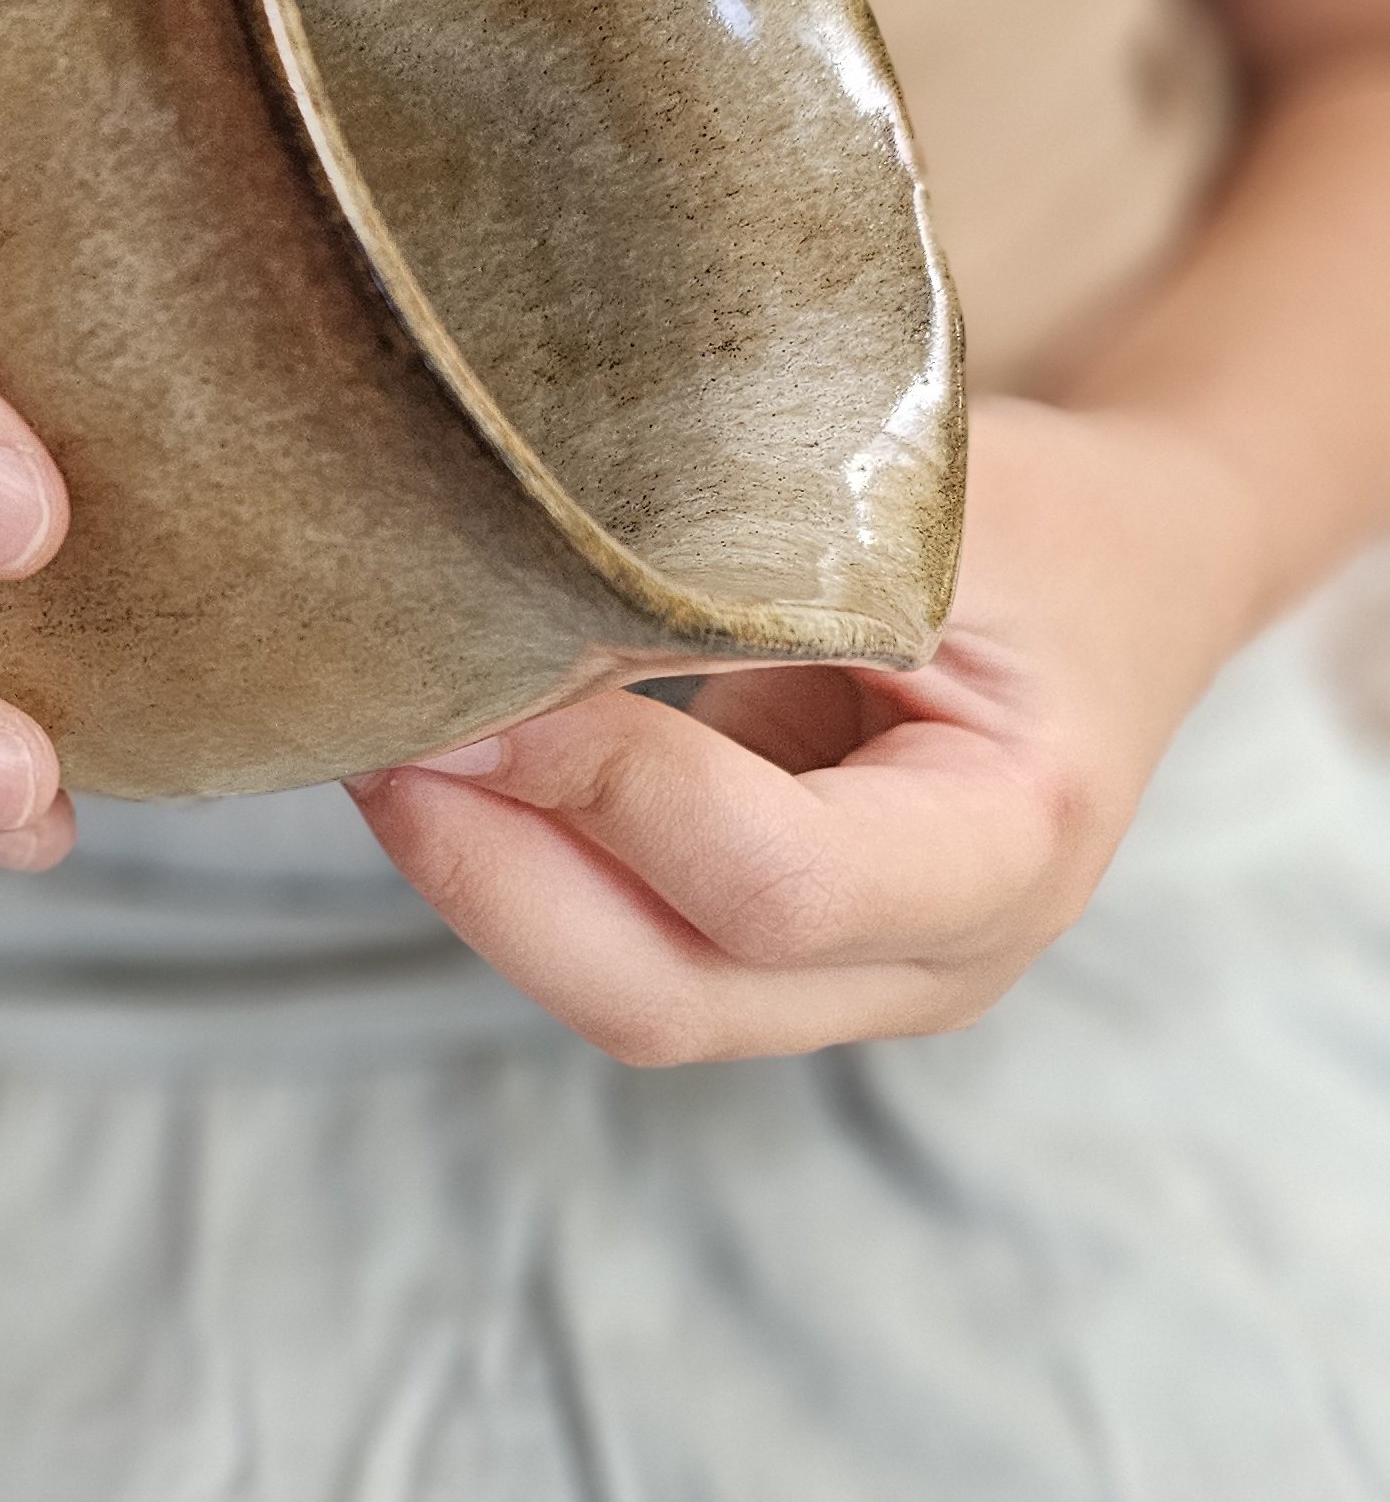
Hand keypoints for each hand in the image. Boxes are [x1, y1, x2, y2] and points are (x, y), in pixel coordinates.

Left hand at [351, 397, 1266, 1058]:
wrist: (1132, 583)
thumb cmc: (1040, 521)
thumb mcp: (922, 505)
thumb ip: (747, 567)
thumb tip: (502, 587)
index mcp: (1012, 840)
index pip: (770, 880)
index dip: (599, 794)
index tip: (470, 685)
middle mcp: (943, 962)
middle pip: (668, 996)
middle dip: (488, 876)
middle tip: (369, 737)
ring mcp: (860, 989)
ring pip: (627, 995)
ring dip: (481, 882)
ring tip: (379, 741)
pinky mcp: (781, 971)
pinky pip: (624, 953)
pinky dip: (518, 874)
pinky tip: (443, 769)